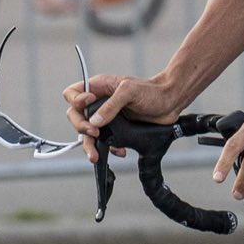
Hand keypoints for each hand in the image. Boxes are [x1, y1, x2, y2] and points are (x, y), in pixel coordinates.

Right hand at [63, 71, 177, 162]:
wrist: (171, 103)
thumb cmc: (152, 91)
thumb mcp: (130, 91)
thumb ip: (111, 105)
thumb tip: (95, 122)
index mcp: (99, 88)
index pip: (73, 93)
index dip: (76, 100)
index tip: (88, 103)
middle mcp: (99, 103)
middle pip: (76, 116)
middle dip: (81, 126)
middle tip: (94, 133)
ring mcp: (107, 118)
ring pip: (88, 133)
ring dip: (89, 145)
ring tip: (95, 156)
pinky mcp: (117, 130)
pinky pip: (105, 142)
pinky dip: (109, 149)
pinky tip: (120, 151)